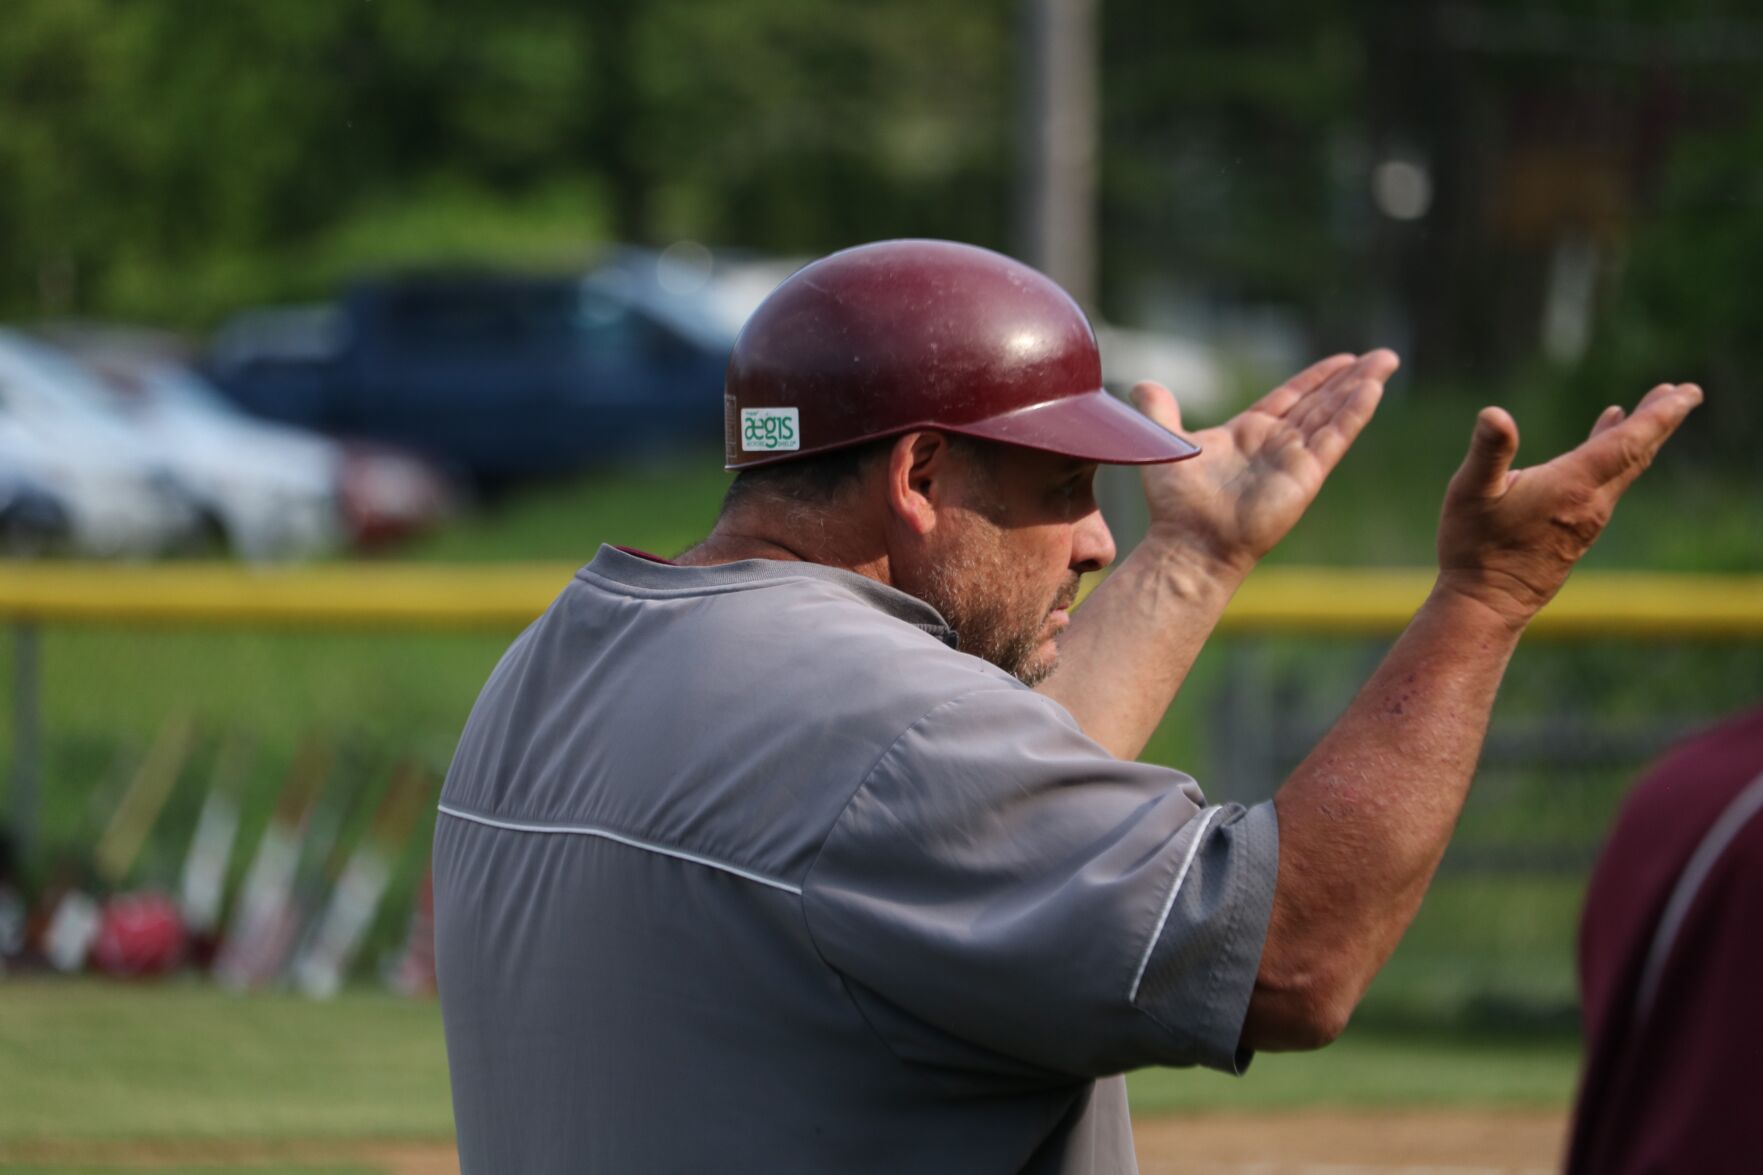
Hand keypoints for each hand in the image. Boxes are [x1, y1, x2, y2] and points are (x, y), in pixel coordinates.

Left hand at [1130, 350, 1396, 570]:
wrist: (1189, 540)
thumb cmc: (1177, 503)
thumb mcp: (1165, 443)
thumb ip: (1160, 412)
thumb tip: (1144, 385)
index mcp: (1249, 434)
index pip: (1291, 398)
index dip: (1317, 378)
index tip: (1343, 360)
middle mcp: (1277, 445)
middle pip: (1322, 403)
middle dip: (1351, 378)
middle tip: (1383, 357)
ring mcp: (1294, 460)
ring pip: (1334, 414)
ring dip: (1360, 388)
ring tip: (1386, 362)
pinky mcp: (1305, 475)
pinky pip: (1334, 437)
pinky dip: (1353, 413)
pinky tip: (1372, 390)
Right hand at [1436, 383, 1703, 626]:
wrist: (1487, 604)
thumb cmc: (1474, 547)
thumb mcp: (1470, 491)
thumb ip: (1488, 450)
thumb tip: (1494, 414)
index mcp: (1573, 486)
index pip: (1629, 443)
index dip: (1660, 415)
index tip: (1689, 392)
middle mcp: (1590, 503)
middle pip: (1638, 454)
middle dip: (1662, 420)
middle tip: (1686, 392)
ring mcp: (1587, 520)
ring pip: (1625, 471)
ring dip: (1641, 439)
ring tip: (1650, 412)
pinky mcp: (1576, 533)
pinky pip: (1608, 487)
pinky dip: (1616, 460)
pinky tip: (1602, 451)